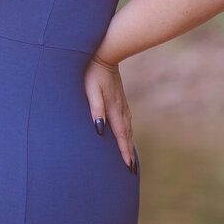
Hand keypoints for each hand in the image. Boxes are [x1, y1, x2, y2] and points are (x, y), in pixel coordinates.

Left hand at [83, 54, 136, 171]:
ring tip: (131, 157)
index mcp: (114, 109)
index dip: (124, 152)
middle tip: (132, 170)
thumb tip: (99, 130)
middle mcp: (121, 109)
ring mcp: (122, 103)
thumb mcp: (90, 90)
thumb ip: (95, 109)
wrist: (104, 54)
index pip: (120, 135)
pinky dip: (128, 131)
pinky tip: (126, 133)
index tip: (129, 167)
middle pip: (126, 135)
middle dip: (129, 152)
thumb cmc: (92, 73)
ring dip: (129, 143)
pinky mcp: (120, 99)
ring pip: (128, 128)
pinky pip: (126, 120)